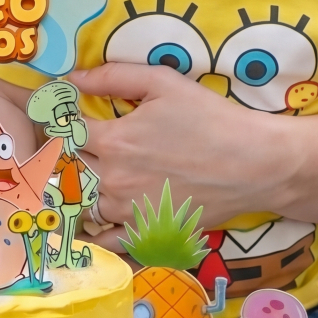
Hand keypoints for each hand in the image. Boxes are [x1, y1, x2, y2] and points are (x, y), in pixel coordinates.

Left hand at [71, 61, 292, 230]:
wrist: (255, 164)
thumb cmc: (211, 118)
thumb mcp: (163, 83)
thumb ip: (114, 77)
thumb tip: (72, 78)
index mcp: (113, 140)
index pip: (66, 132)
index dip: (61, 124)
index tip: (62, 120)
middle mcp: (113, 179)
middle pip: (70, 169)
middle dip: (67, 157)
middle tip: (70, 150)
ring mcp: (127, 211)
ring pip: (82, 204)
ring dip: (78, 191)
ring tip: (82, 180)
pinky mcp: (145, 232)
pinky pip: (105, 240)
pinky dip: (93, 232)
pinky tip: (89, 222)